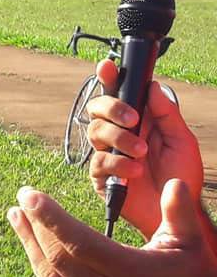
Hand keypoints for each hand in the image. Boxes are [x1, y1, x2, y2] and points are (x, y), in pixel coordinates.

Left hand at [8, 181, 216, 276]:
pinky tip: (33, 250)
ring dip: (30, 247)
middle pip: (58, 258)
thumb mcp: (189, 242)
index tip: (29, 195)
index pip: (79, 242)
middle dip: (35, 227)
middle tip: (21, 200)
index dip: (50, 217)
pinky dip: (43, 272)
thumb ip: (178, 211)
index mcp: (131, 273)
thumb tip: (175, 180)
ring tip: (17, 218)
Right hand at [86, 59, 202, 237]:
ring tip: (142, 153)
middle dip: (112, 108)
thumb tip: (153, 86)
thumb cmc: (181, 175)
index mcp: (137, 120)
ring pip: (95, 132)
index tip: (107, 67)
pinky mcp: (100, 176)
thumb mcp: (182, 140)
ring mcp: (106, 153)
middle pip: (97, 108)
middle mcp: (118, 133)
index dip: (108, 78)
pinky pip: (98, 162)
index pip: (117, 93)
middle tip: (133, 120)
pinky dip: (118, 164)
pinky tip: (135, 172)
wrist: (177, 209)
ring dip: (120, 139)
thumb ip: (167, 113)